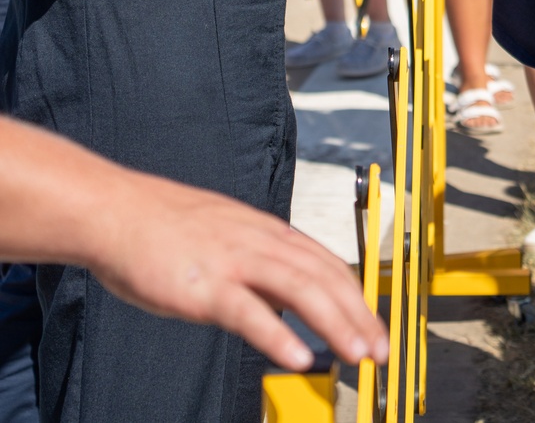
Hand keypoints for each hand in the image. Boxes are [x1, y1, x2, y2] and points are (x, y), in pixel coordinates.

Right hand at [90, 169, 387, 371]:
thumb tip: (283, 296)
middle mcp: (259, 242)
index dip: (356, 296)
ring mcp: (234, 262)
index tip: (374, 324)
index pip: (327, 263)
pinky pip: (249, 312)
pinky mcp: (205, 286)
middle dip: (360, 314)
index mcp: (266, 231)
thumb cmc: (164, 226)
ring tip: (356, 355)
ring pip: (301, 290)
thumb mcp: (226, 236)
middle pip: (324, 277)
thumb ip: (258, 262)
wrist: (117, 211)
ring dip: (335, 325)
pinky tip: (297, 359)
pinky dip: (277, 336)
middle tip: (381, 349)